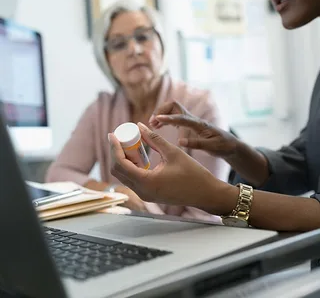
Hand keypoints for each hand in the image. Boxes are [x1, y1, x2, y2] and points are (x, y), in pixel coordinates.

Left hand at [108, 122, 236, 214]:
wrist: (205, 193)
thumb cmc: (193, 174)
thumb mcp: (173, 152)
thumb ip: (154, 139)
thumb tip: (139, 126)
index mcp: (146, 182)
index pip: (120, 163)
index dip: (114, 147)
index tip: (112, 134)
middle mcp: (142, 191)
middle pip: (118, 171)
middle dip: (116, 152)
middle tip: (121, 137)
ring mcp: (145, 195)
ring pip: (125, 176)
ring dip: (124, 159)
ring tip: (131, 144)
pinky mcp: (149, 194)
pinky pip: (133, 179)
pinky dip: (132, 166)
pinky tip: (139, 155)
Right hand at [149, 101, 237, 158]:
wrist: (231, 145)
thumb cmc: (223, 146)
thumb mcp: (212, 147)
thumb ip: (197, 144)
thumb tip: (180, 142)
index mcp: (199, 124)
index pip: (181, 117)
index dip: (168, 118)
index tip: (156, 119)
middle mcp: (194, 120)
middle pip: (174, 106)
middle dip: (161, 111)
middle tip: (152, 122)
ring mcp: (191, 121)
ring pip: (173, 110)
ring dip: (162, 114)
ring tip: (152, 125)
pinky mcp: (189, 125)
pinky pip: (174, 118)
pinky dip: (165, 120)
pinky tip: (158, 127)